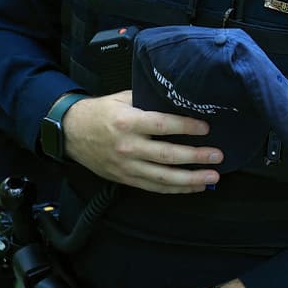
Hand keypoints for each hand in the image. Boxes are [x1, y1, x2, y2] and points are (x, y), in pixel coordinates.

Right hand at [62, 90, 222, 192]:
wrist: (70, 132)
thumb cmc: (100, 112)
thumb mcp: (123, 98)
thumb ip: (149, 101)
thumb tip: (180, 100)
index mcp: (127, 122)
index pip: (162, 125)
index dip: (186, 127)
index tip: (206, 128)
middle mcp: (127, 146)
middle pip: (166, 155)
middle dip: (195, 157)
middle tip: (217, 156)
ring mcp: (126, 166)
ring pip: (162, 177)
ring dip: (190, 179)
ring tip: (212, 176)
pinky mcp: (124, 179)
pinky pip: (153, 187)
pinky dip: (175, 189)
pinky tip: (193, 187)